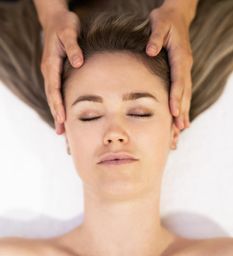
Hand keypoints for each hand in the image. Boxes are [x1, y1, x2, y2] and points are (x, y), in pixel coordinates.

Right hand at [40, 10, 83, 134]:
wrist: (56, 19)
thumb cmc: (64, 24)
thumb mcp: (69, 31)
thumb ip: (73, 47)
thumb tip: (78, 63)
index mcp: (51, 63)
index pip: (54, 88)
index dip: (57, 104)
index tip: (62, 117)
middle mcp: (48, 71)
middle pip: (51, 97)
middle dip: (56, 114)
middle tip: (61, 132)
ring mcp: (50, 73)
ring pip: (52, 97)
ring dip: (56, 113)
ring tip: (61, 131)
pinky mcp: (55, 74)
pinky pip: (55, 92)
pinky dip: (58, 105)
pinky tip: (63, 115)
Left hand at [146, 4, 193, 129]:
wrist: (176, 16)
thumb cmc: (165, 20)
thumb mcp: (159, 23)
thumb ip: (155, 37)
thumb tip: (150, 51)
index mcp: (180, 56)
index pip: (179, 80)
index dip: (176, 97)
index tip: (173, 112)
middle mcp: (185, 65)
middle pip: (185, 92)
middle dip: (182, 111)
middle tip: (179, 130)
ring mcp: (185, 70)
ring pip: (186, 94)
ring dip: (184, 112)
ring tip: (182, 130)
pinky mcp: (182, 72)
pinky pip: (184, 92)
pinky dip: (182, 105)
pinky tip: (180, 117)